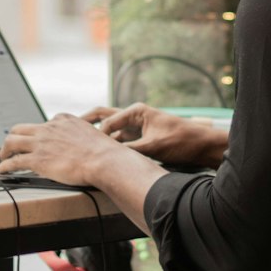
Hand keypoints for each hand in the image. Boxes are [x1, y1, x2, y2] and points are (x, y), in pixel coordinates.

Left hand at [0, 113, 127, 185]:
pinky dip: (4, 165)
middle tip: (10, 147)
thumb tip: (83, 143)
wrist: (103, 160)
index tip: (35, 140)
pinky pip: (13, 161)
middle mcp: (49, 128)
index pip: (43, 124)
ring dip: (4, 150)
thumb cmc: (103, 151)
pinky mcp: (37, 160)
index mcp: (63, 120)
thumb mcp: (91, 132)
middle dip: (12, 137)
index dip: (37, 133)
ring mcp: (41, 143)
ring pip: (12, 142)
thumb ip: (80, 134)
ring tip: (2, 157)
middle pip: (20, 128)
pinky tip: (2, 169)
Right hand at [82, 102, 227, 168]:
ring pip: (111, 132)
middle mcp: (134, 117)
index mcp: (136, 112)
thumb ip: (130, 151)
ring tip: (78, 148)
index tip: (82, 146)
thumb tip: (109, 158)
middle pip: (104, 118)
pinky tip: (98, 158)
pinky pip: (120, 142)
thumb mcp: (153, 147)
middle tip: (68, 132)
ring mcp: (136, 128)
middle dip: (86, 125)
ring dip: (98, 139)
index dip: (94, 134)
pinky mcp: (140, 139)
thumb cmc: (181, 142)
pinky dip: (109, 148)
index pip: (107, 120)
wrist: (202, 146)